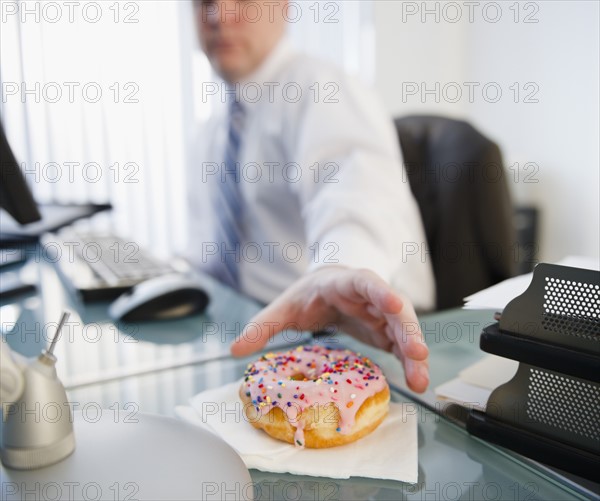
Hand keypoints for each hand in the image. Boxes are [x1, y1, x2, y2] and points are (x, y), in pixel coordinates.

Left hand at [231, 266, 428, 392]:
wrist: (326, 290)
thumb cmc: (308, 294)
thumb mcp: (283, 307)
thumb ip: (262, 326)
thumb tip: (235, 350)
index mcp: (344, 283)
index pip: (366, 282)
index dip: (380, 293)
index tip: (393, 305)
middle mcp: (370, 296)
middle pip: (394, 309)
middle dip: (407, 330)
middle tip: (417, 354)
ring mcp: (381, 313)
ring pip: (404, 329)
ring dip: (413, 352)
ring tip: (420, 380)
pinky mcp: (385, 331)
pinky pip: (402, 345)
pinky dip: (409, 361)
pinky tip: (415, 382)